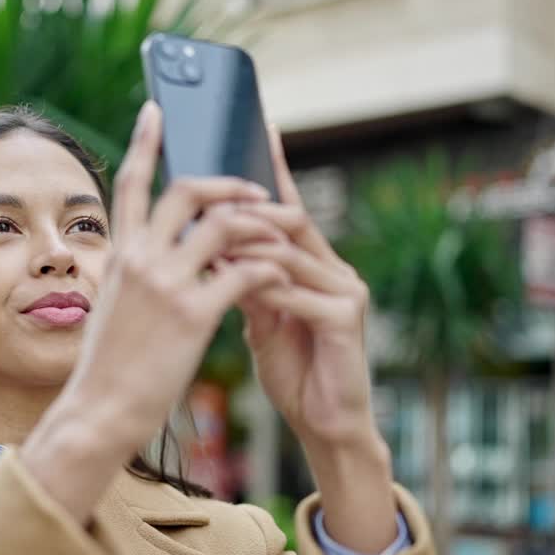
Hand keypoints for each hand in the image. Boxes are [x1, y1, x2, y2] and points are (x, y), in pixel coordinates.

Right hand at [21, 103, 289, 520]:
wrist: (100, 411)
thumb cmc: (108, 367)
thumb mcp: (114, 307)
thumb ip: (135, 275)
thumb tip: (154, 258)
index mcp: (119, 254)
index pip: (132, 183)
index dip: (146, 143)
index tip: (157, 110)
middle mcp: (140, 259)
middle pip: (188, 191)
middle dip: (228, 182)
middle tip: (256, 191)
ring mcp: (166, 284)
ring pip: (224, 225)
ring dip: (260, 223)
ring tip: (281, 233)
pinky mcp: (193, 314)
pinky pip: (244, 273)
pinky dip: (268, 269)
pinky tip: (279, 278)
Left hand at [231, 126, 398, 552]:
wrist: (327, 425)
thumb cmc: (295, 372)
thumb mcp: (262, 320)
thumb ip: (247, 283)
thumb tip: (214, 248)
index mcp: (316, 266)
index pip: (290, 207)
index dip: (276, 168)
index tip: (259, 128)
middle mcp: (336, 270)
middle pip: (290, 220)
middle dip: (248, 207)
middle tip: (208, 198)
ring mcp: (346, 292)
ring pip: (288, 251)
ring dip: (245, 244)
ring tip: (209, 238)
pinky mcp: (345, 320)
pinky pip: (295, 292)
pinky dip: (260, 286)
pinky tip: (233, 283)